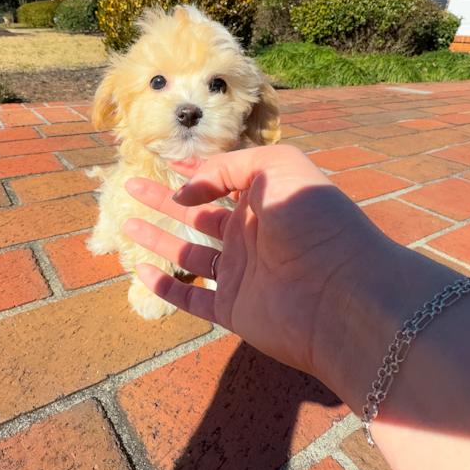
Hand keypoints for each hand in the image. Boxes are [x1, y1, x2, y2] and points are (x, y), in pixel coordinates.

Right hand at [122, 144, 405, 394]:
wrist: (341, 292)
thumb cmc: (316, 221)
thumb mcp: (276, 168)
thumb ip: (227, 167)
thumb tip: (185, 193)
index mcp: (265, 200)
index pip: (222, 179)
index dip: (193, 170)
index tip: (163, 160)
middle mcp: (251, 235)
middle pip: (198, 215)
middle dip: (165, 200)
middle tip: (131, 186)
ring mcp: (241, 274)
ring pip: (188, 253)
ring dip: (158, 239)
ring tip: (128, 222)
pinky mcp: (232, 309)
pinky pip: (191, 298)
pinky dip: (165, 286)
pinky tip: (140, 270)